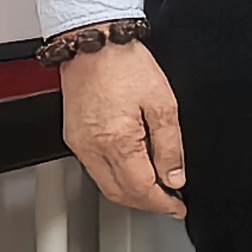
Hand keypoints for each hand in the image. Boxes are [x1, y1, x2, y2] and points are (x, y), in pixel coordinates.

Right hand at [59, 39, 188, 215]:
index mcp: (115, 141)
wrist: (94, 43)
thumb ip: (170, 146)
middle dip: (146, 203)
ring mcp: (78, 143)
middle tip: (170, 203)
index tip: (178, 207)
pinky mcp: (73, 136)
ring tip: (156, 189)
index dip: (162, 203)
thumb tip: (175, 176)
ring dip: (131, 192)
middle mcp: (91, 147)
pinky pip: (95, 168)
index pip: (140, 189)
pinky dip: (116, 177)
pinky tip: (133, 170)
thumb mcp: (164, 104)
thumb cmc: (126, 65)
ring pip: (105, 184)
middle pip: (119, 193)